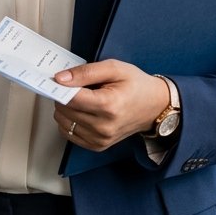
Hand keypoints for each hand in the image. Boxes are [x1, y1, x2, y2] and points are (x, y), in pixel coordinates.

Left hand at [52, 61, 169, 151]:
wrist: (155, 106)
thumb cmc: (136, 85)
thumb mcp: (114, 68)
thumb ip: (86, 72)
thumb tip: (60, 78)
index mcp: (108, 105)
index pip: (70, 98)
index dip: (61, 86)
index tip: (60, 78)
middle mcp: (103, 126)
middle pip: (64, 110)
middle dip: (64, 95)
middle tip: (76, 86)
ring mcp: (100, 139)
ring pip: (63, 122)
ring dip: (65, 108)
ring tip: (82, 99)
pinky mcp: (98, 146)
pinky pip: (68, 133)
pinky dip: (69, 120)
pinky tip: (81, 111)